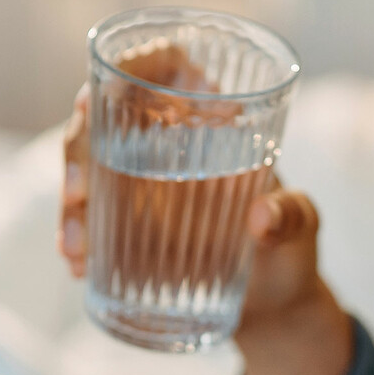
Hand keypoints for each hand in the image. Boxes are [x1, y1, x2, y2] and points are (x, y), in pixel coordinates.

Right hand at [59, 47, 353, 374]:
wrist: (276, 311)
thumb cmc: (293, 254)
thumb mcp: (302, 229)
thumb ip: (293, 218)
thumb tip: (262, 218)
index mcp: (215, 120)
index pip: (167, 65)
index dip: (132, 63)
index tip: (103, 91)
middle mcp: (172, 142)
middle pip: (107, 116)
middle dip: (80, 148)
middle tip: (80, 194)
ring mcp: (143, 183)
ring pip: (88, 168)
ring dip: (71, 203)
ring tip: (77, 249)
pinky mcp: (129, 226)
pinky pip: (89, 219)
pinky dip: (76, 237)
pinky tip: (77, 264)